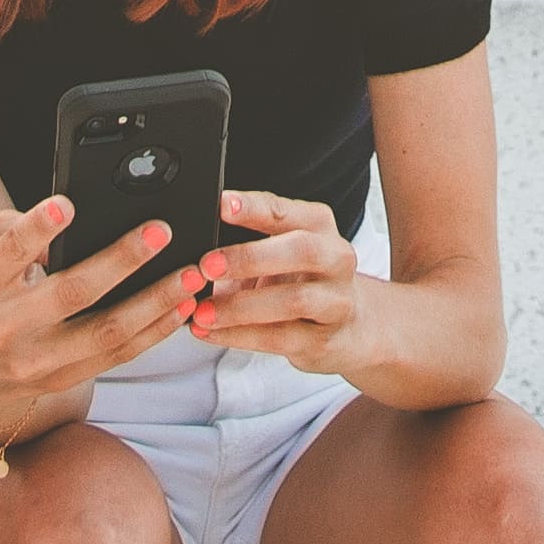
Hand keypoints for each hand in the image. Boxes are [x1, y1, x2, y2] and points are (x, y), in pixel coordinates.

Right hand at [0, 191, 191, 450]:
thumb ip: (14, 231)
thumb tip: (71, 221)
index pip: (8, 253)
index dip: (37, 230)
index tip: (67, 204)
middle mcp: (6, 326)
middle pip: (71, 293)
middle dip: (121, 261)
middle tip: (161, 231)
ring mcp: (36, 360)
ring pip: (105, 332)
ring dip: (154, 302)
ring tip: (191, 274)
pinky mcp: (62, 379)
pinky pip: (116, 356)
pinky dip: (153, 332)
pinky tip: (180, 307)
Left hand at [182, 192, 376, 373]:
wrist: (350, 328)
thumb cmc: (303, 280)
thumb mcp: (282, 251)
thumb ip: (249, 241)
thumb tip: (194, 243)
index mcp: (319, 226)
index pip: (286, 211)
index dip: (253, 207)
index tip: (221, 204)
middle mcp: (336, 259)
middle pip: (301, 251)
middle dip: (250, 257)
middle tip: (207, 265)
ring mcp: (335, 301)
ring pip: (293, 300)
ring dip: (241, 306)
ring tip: (203, 311)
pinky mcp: (324, 340)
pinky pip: (280, 338)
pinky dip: (240, 336)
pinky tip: (211, 332)